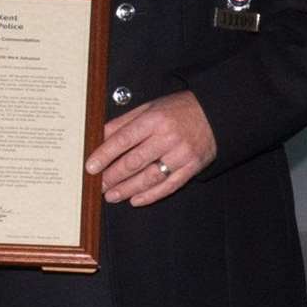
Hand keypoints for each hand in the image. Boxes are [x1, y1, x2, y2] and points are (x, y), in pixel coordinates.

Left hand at [84, 91, 216, 206]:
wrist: (215, 114)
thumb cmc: (179, 109)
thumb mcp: (150, 107)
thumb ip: (125, 121)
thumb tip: (100, 135)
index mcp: (154, 119)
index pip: (124, 139)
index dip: (105, 154)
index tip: (91, 167)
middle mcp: (168, 137)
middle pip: (134, 161)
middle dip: (113, 176)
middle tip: (99, 185)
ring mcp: (181, 154)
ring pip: (149, 177)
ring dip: (128, 189)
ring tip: (112, 195)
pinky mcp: (191, 167)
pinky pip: (168, 186)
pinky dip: (150, 196)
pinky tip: (135, 200)